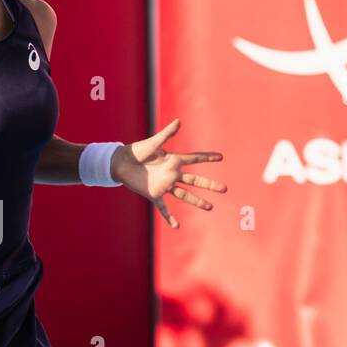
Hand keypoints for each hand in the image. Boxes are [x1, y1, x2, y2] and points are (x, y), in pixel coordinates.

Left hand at [110, 119, 225, 228]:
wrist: (121, 163)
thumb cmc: (137, 150)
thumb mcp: (153, 143)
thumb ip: (166, 135)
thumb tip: (179, 121)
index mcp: (173, 160)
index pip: (194, 159)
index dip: (207, 158)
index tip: (221, 157)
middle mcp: (172, 174)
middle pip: (195, 180)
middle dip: (210, 184)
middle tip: (224, 189)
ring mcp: (164, 185)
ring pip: (185, 194)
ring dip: (197, 201)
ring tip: (210, 207)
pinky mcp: (154, 194)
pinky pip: (163, 207)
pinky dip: (169, 216)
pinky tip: (176, 226)